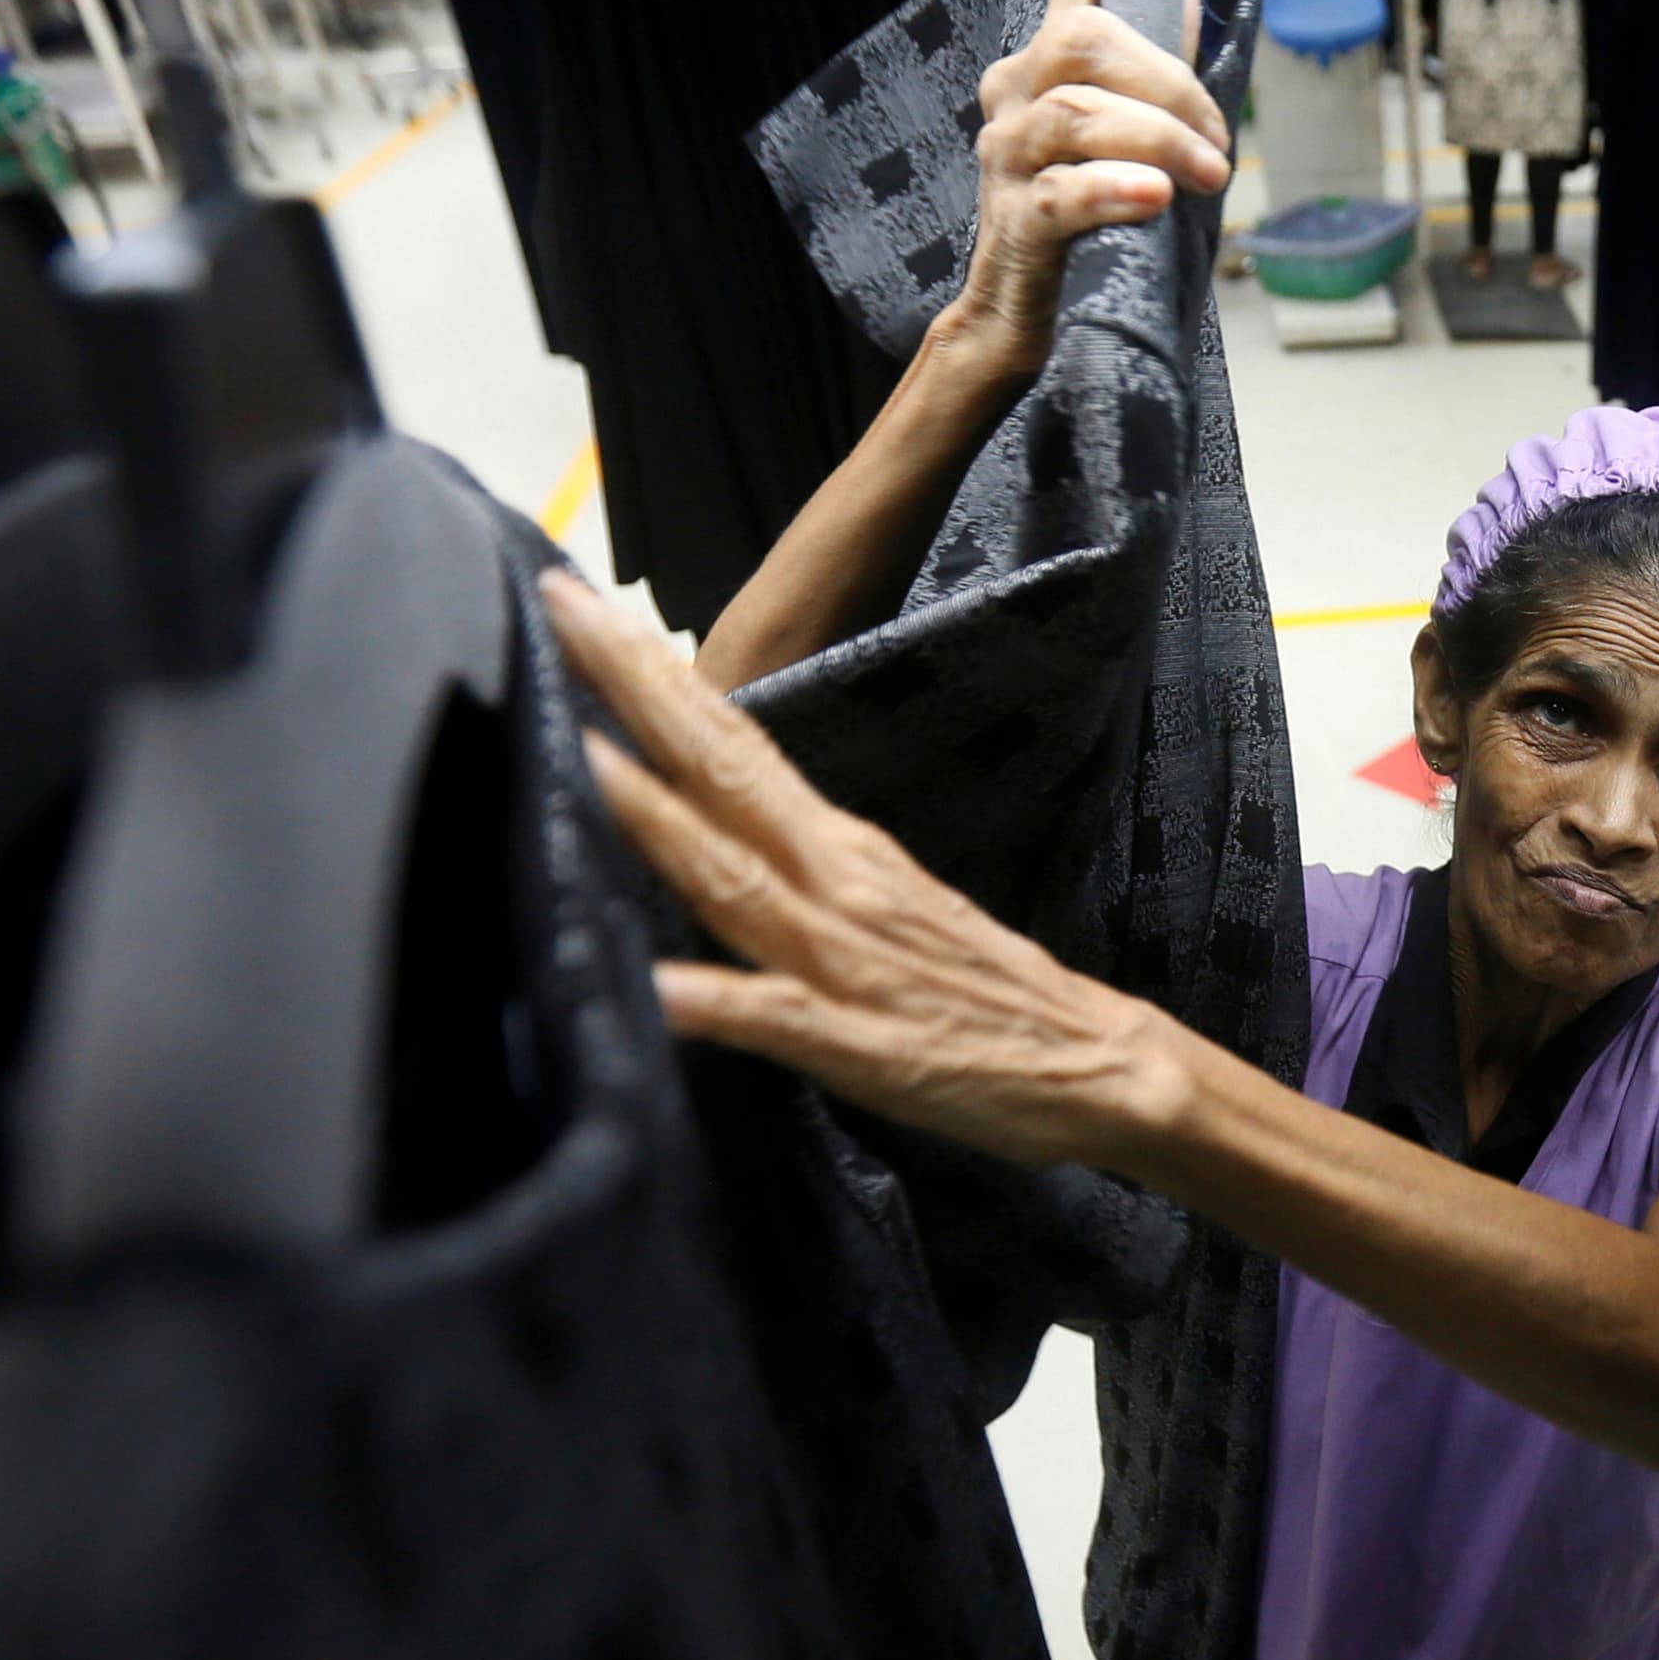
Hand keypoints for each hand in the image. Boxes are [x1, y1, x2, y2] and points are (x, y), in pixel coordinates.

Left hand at [542, 569, 1188, 1168]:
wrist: (1098, 1061)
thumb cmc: (978, 990)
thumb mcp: (882, 902)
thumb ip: (791, 866)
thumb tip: (697, 822)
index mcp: (837, 847)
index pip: (730, 741)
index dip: (652, 674)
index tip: (578, 598)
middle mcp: (835, 882)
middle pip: (721, 772)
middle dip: (636, 692)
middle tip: (560, 602)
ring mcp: (846, 961)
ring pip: (735, 879)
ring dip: (658, 821)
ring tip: (580, 758)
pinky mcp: (862, 1048)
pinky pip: (782, 1022)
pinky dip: (722, 1003)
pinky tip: (662, 991)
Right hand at [942, 0, 1233, 374]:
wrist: (1022, 314)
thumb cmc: (1091, 214)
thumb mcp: (1133, 128)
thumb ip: (1156, 54)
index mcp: (1052, 57)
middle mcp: (1015, 88)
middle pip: (1090, 41)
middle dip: (1172, 86)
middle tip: (1222, 150)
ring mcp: (1006, 152)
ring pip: (1082, 112)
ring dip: (1162, 139)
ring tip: (1203, 180)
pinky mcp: (1014, 218)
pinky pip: (1068, 190)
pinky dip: (1118, 187)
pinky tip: (1155, 196)